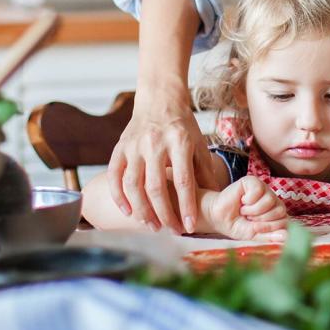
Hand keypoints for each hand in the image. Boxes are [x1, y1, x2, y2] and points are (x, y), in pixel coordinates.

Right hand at [107, 100, 225, 234]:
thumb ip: (204, 171)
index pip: (183, 180)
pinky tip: (127, 211)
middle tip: (171, 230)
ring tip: (152, 225)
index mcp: (180, 142)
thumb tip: (215, 198)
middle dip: (164, 213)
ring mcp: (134, 145)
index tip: (189, 226)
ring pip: (133, 184)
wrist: (159, 99)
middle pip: (156, 187)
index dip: (186, 205)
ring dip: (142, 210)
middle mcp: (155, 144)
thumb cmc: (182, 125)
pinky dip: (118, 196)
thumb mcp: (198, 144)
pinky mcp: (120, 147)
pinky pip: (114, 176)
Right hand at [205, 177, 288, 241]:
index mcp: (276, 214)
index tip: (256, 229)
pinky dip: (248, 200)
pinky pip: (259, 191)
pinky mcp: (254, 181)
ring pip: (270, 200)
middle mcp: (273, 200)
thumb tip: (286, 237)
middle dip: (261, 219)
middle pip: (280, 210)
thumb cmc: (237, 226)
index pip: (285, 221)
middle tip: (249, 219)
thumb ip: (270, 236)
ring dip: (253, 210)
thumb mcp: (254, 235)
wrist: (217, 217)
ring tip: (244, 210)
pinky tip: (242, 200)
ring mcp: (265, 189)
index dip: (270, 228)